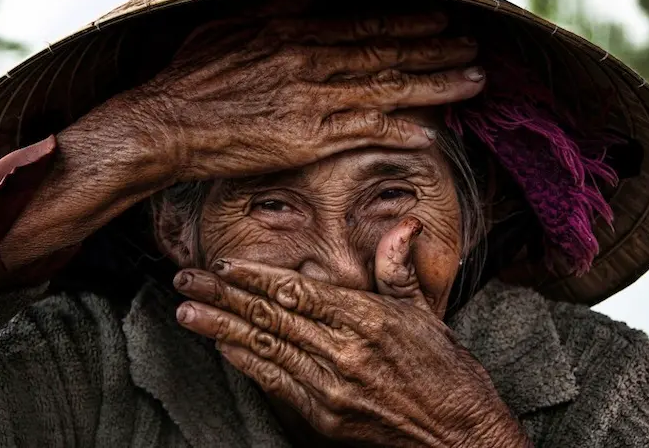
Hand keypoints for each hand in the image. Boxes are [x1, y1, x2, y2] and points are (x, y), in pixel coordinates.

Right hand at [105, 11, 484, 181]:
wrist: (165, 124)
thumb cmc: (191, 79)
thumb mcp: (226, 26)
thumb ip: (272, 12)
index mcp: (290, 29)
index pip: (363, 25)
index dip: (408, 25)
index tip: (441, 23)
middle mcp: (308, 59)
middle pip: (385, 53)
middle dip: (435, 51)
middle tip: (473, 50)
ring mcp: (311, 99)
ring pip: (385, 88)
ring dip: (434, 85)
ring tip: (472, 83)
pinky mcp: (306, 139)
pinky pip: (363, 131)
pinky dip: (398, 130)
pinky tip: (430, 132)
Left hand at [174, 218, 529, 447]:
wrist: (462, 437)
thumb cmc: (447, 372)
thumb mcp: (426, 313)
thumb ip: (399, 270)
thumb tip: (405, 223)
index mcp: (368, 319)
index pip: (299, 291)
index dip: (256, 276)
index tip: (224, 264)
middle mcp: (345, 351)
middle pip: (272, 316)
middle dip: (224, 295)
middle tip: (187, 279)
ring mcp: (333, 387)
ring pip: (266, 349)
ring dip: (222, 328)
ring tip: (188, 310)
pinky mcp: (327, 418)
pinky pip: (277, 384)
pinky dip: (247, 364)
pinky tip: (222, 347)